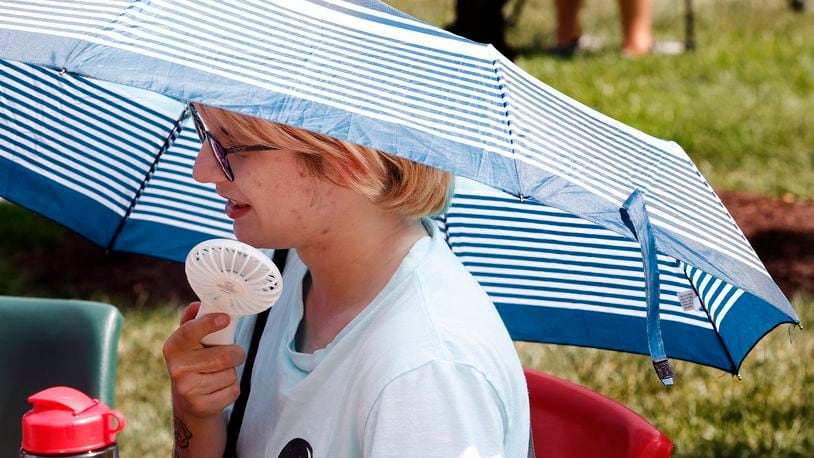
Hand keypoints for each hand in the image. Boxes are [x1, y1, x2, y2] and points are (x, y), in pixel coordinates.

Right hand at [163, 302, 244, 417]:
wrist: (189, 402)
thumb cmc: (195, 363)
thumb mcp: (190, 343)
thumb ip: (194, 321)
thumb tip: (197, 305)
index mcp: (173, 348)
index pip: (190, 331)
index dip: (208, 323)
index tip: (225, 318)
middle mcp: (177, 369)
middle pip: (224, 356)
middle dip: (237, 353)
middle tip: (233, 353)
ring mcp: (188, 390)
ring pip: (230, 374)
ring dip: (232, 371)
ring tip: (219, 373)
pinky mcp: (202, 406)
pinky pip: (233, 390)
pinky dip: (232, 388)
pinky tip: (219, 388)